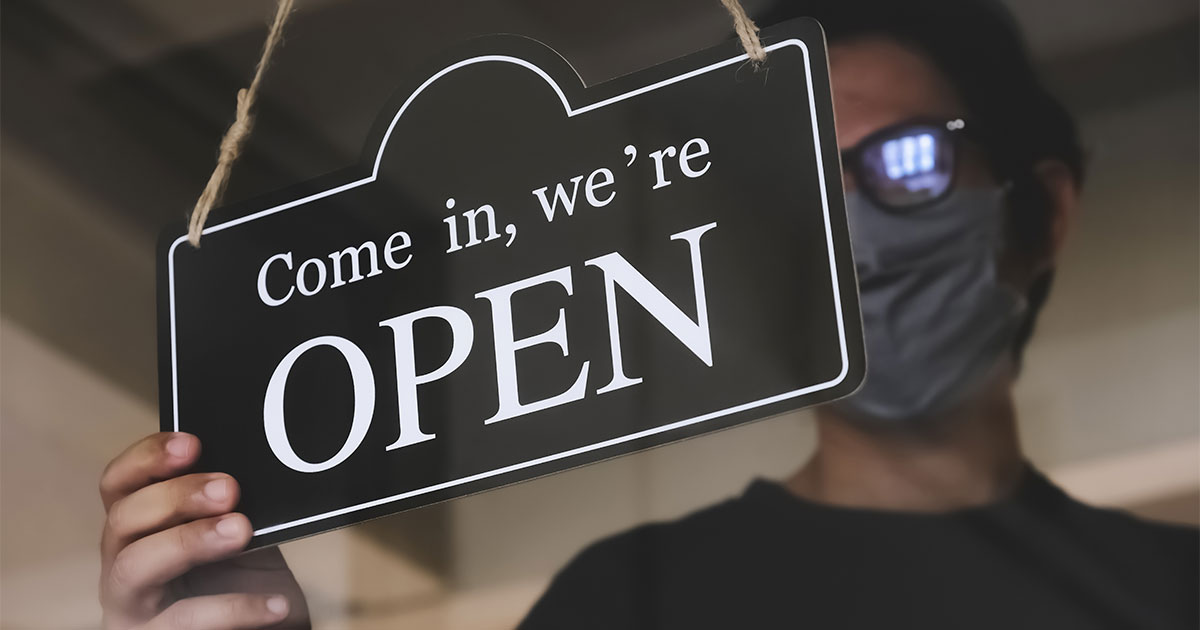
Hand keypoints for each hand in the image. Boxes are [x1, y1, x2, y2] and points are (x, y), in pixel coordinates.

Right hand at [99, 433, 309, 628]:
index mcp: (137, 530)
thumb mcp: (237, 536)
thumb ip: (233, 507)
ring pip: (135, 567)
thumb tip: (254, 469)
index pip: (118, 485)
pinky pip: (186, 622)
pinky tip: (276, 603)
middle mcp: (121, 566)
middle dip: (174, 496)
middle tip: (228, 489)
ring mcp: (130, 609)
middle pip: (122, 520)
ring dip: (188, 541)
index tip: (191, 443)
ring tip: (241, 530)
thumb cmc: (242, 582)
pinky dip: (235, 609)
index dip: (146, 459)